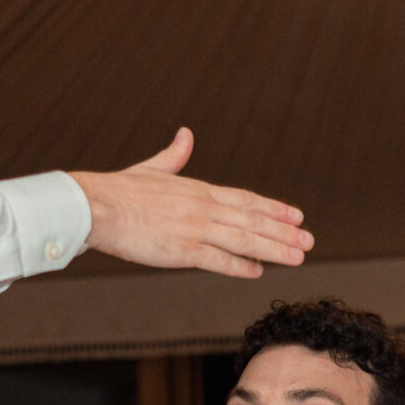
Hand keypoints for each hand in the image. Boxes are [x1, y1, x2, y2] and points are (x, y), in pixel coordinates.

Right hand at [67, 131, 312, 280]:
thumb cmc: (119, 189)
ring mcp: (194, 228)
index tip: (297, 217)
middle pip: (253, 219)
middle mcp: (203, 207)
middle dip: (284, 231)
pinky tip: (258, 271)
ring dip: (274, 249)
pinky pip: (218, 260)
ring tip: (298, 257)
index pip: (247, 199)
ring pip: (244, 239)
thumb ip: (175, 155)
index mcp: (199, 189)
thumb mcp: (154, 168)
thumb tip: (186, 134)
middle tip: (309, 240)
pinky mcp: (181, 250)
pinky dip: (240, 265)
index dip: (275, 209)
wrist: (95, 205)